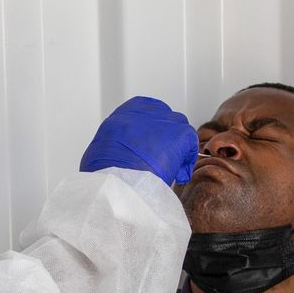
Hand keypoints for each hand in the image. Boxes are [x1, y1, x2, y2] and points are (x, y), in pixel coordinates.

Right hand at [80, 96, 198, 185]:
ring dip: (177, 147)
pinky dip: (187, 159)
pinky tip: (180, 174)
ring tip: (171, 168)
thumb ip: (116, 144)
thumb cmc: (104, 172)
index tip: (152, 144)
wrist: (117, 180)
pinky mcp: (179, 134)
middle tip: (163, 158)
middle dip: (166, 137)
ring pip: (180, 129)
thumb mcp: (102, 150)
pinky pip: (191, 143)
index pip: (146, 112)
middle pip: (164, 119)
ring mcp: (164, 121)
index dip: (153, 129)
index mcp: (123, 115)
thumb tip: (121, 154)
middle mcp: (145, 113)